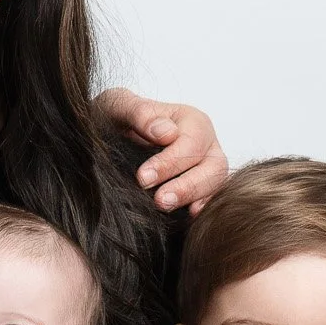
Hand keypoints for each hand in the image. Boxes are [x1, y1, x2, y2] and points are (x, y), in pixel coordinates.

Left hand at [98, 89, 227, 213]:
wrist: (109, 138)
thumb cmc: (117, 119)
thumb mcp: (119, 107)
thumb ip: (140, 114)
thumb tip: (166, 134)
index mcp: (191, 121)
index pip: (191, 143)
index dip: (169, 162)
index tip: (143, 177)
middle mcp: (205, 145)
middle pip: (213, 166)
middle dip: (187, 186)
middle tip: (159, 200)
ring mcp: (207, 168)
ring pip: (216, 184)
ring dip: (193, 198)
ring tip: (165, 207)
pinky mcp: (201, 189)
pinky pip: (211, 200)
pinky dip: (201, 208)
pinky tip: (186, 217)